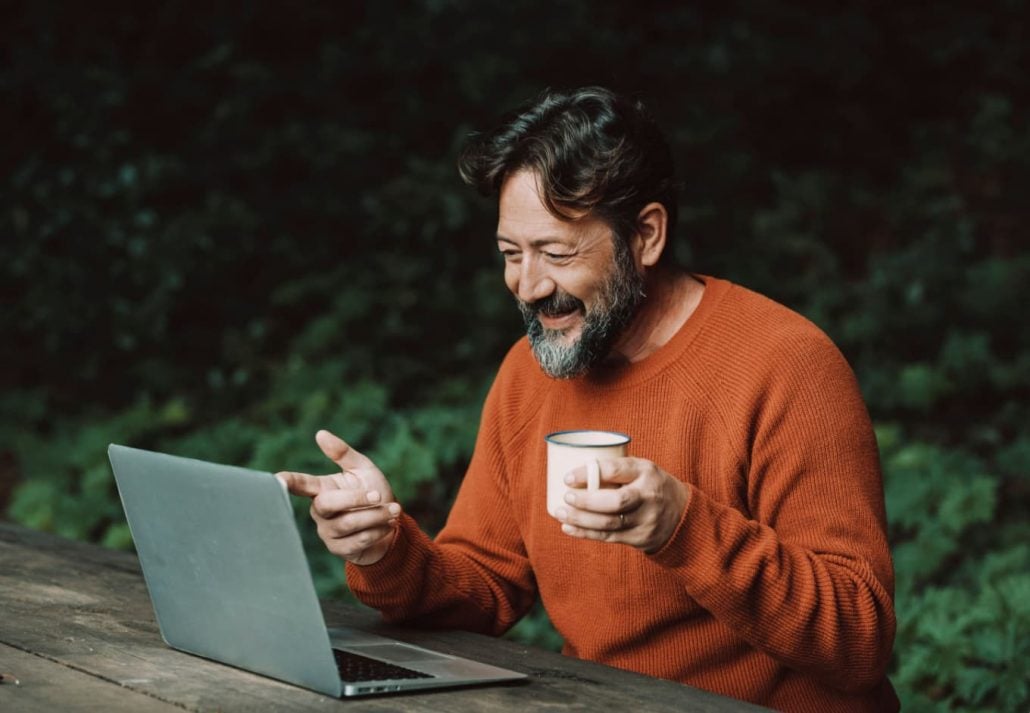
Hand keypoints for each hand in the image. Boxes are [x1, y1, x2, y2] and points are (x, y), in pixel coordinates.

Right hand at [277, 429, 400, 565]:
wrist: (391, 524)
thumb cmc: (373, 493)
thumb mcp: (363, 469)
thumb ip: (343, 453)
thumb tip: (320, 434)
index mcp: (322, 489)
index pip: (299, 484)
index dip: (287, 482)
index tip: (276, 479)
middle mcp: (319, 511)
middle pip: (326, 504)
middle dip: (356, 499)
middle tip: (379, 495)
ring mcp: (327, 532)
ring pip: (347, 524)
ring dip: (375, 516)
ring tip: (393, 509)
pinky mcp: (339, 549)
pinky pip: (357, 541)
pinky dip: (378, 531)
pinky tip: (388, 525)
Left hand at [554, 457, 688, 553]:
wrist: (683, 515)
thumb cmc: (650, 485)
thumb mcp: (642, 470)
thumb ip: (616, 470)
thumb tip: (575, 470)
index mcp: (646, 471)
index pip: (615, 470)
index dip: (588, 473)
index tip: (568, 477)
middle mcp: (648, 496)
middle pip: (615, 501)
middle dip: (586, 500)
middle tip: (567, 496)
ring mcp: (645, 519)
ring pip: (609, 523)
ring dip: (581, 519)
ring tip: (560, 513)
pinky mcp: (639, 537)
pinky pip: (608, 537)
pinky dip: (585, 533)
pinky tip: (568, 528)